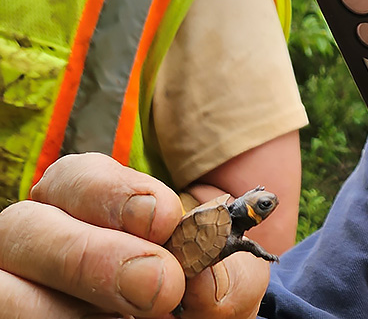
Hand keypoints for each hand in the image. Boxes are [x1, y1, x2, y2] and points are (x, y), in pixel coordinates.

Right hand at [0, 153, 269, 317]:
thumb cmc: (210, 293)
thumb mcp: (230, 278)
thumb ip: (224, 275)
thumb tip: (206, 284)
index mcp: (86, 204)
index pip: (75, 177)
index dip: (113, 193)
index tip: (165, 218)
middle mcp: (40, 242)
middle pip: (23, 229)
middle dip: (88, 256)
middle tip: (160, 286)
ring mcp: (21, 290)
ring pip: (5, 292)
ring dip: (56, 310)